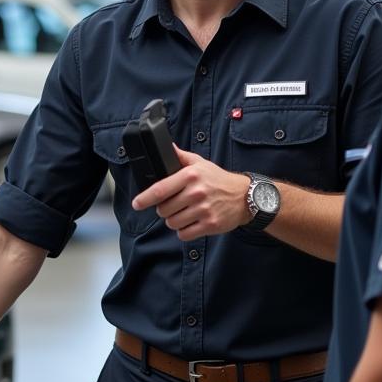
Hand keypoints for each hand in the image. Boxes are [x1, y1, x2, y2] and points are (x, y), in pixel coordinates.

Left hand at [131, 146, 249, 239]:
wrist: (244, 196)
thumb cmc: (218, 179)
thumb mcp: (200, 163)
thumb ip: (180, 156)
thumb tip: (166, 148)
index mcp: (191, 176)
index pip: (160, 189)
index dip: (145, 198)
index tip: (136, 204)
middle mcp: (196, 192)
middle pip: (164, 210)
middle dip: (164, 210)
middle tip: (174, 205)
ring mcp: (203, 210)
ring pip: (173, 223)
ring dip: (174, 221)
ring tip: (184, 213)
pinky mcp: (210, 224)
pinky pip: (184, 234)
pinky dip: (184, 231)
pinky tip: (191, 223)